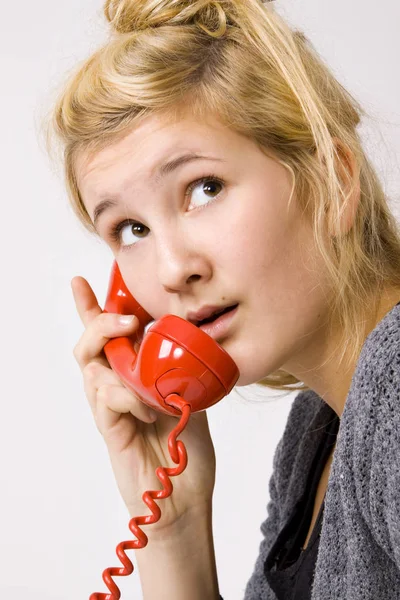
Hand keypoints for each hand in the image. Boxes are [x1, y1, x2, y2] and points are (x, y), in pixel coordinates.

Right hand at [71, 275, 216, 535]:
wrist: (183, 497)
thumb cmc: (184, 449)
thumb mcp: (191, 396)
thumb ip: (181, 370)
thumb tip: (192, 336)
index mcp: (133, 376)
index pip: (107, 336)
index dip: (92, 309)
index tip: (83, 282)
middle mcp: (115, 387)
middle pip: (89, 344)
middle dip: (100, 321)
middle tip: (124, 317)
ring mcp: (109, 408)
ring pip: (92, 368)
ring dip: (117, 359)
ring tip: (143, 369)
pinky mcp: (109, 429)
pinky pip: (106, 398)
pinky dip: (127, 396)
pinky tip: (148, 409)